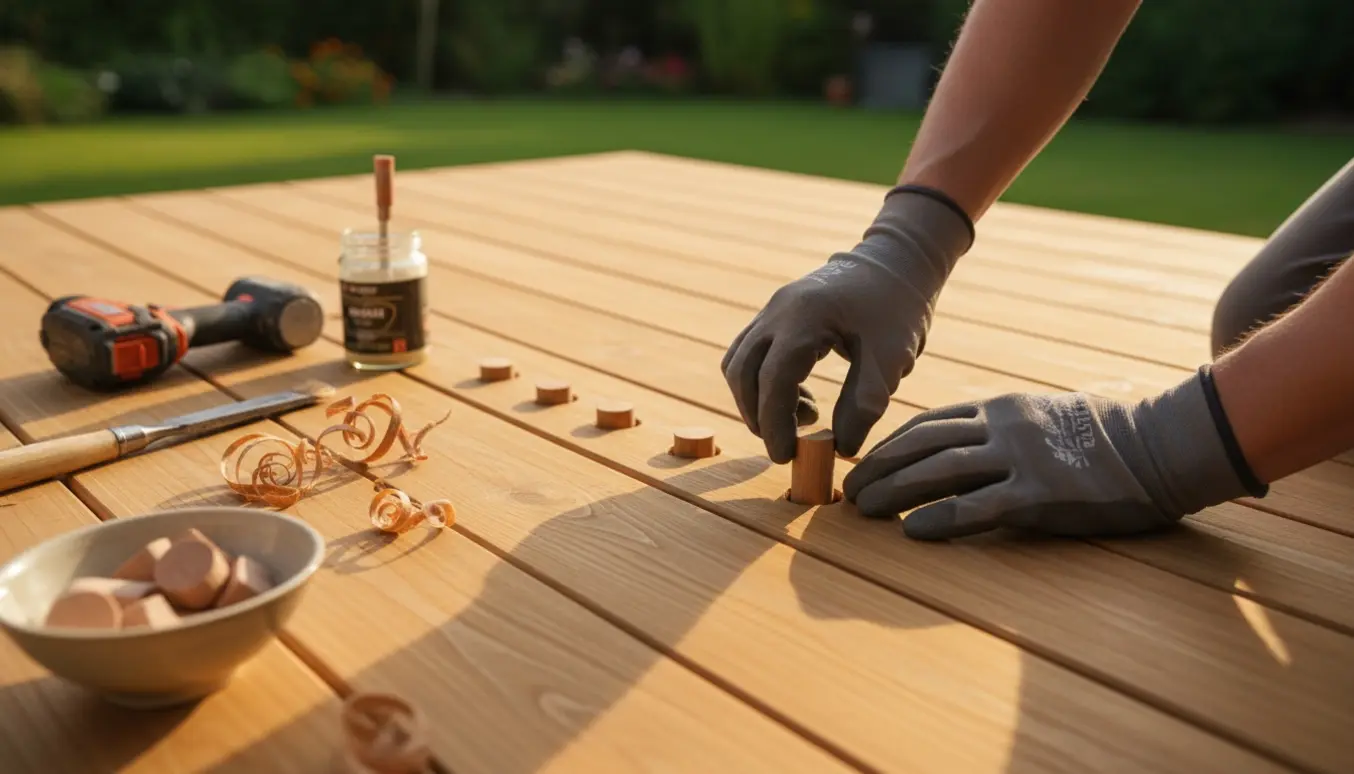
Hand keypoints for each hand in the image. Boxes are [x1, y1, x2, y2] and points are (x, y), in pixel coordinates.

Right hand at [721, 189, 973, 462]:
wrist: (896, 264)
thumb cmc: (898, 309)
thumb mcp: (890, 360)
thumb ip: (864, 405)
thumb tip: (840, 448)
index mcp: (805, 318)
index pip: (773, 380)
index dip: (774, 424)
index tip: (786, 456)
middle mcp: (778, 311)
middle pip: (743, 373)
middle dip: (758, 416)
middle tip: (788, 445)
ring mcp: (772, 310)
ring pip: (739, 364)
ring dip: (756, 400)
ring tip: (803, 417)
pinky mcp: (775, 315)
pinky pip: (750, 354)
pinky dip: (763, 383)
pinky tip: (800, 396)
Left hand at [842, 369, 1262, 539]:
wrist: (1161, 445)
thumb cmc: (1103, 435)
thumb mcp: (1042, 414)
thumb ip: (998, 426)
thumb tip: (956, 446)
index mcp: (1000, 406)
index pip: (927, 422)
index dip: (888, 445)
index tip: (862, 463)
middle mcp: (1003, 426)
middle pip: (922, 444)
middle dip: (879, 467)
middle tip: (848, 490)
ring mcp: (1022, 459)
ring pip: (940, 471)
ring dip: (895, 491)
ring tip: (864, 510)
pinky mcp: (1041, 495)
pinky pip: (979, 507)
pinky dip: (941, 518)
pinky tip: (913, 532)